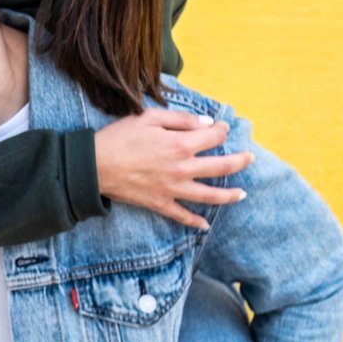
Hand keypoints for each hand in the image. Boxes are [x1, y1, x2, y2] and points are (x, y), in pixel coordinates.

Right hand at [94, 108, 251, 230]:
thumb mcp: (148, 117)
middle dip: (240, 161)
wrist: (93, 165)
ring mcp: (173, 189)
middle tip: (249, 158)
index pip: (213, 137)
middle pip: (221, 167)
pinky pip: (182, 216)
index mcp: (180, 144)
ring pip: (210, 196)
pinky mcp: (160, 203)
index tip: (221, 127)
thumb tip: (206, 123)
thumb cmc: (118, 137)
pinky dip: (195, 222)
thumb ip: (180, 119)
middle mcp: (182, 169)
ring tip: (242, 193)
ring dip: (229, 195)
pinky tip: (205, 225)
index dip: (221, 130)